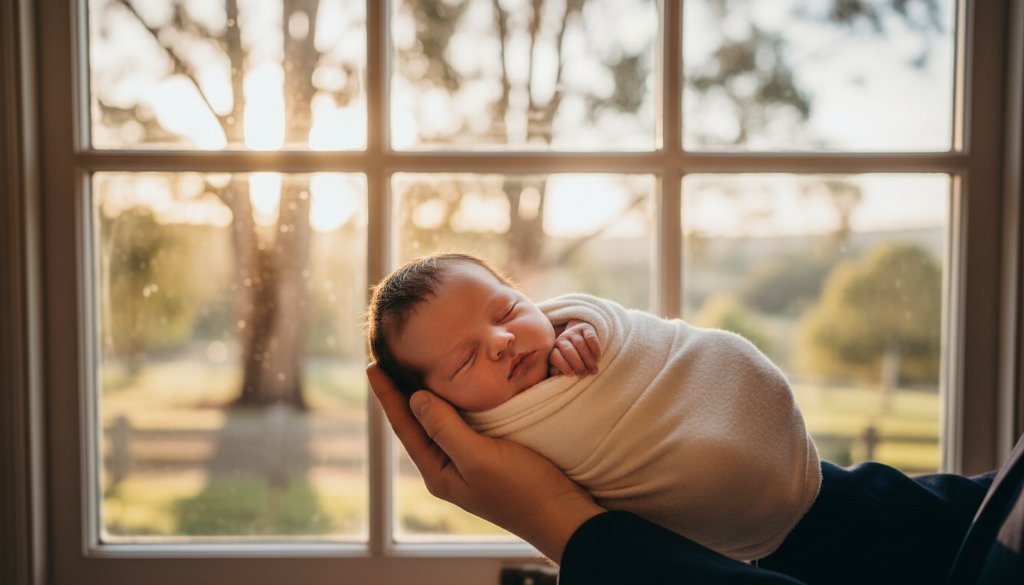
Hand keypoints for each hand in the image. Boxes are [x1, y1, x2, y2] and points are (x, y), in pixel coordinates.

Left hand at [367, 363, 603, 561]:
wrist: (562, 513)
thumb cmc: (522, 489)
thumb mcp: (479, 457)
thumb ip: (445, 428)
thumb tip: (415, 398)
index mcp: (438, 471)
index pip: (404, 426)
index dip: (387, 394)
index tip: (372, 364)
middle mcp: (448, 467)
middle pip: (416, 423)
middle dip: (400, 392)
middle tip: (386, 359)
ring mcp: (469, 461)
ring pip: (439, 421)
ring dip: (424, 395)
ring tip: (411, 368)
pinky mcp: (490, 454)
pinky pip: (461, 422)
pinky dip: (452, 401)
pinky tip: (455, 389)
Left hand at [549, 319, 600, 376]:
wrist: (583, 341)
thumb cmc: (572, 360)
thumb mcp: (564, 366)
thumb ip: (560, 372)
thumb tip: (559, 375)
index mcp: (554, 349)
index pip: (555, 356)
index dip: (563, 366)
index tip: (572, 374)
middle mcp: (562, 339)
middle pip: (568, 350)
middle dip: (577, 364)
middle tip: (584, 374)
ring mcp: (573, 332)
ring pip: (580, 345)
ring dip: (588, 359)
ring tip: (593, 370)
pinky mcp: (585, 327)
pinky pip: (590, 338)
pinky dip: (595, 349)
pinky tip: (598, 358)